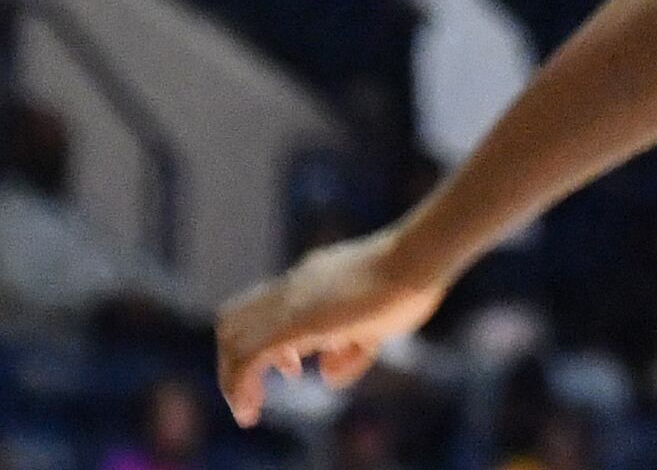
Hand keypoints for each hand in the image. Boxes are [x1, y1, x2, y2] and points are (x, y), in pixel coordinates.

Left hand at [218, 231, 445, 424]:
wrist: (419, 256)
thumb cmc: (411, 284)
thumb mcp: (379, 324)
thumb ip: (352, 350)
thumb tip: (328, 376)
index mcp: (312, 281)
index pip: (264, 308)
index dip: (270, 345)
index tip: (294, 369)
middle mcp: (294, 286)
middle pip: (234, 319)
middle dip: (237, 360)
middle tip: (260, 391)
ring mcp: (292, 300)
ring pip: (230, 335)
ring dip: (232, 376)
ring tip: (248, 407)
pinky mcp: (295, 320)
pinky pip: (246, 356)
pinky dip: (238, 385)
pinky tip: (251, 407)